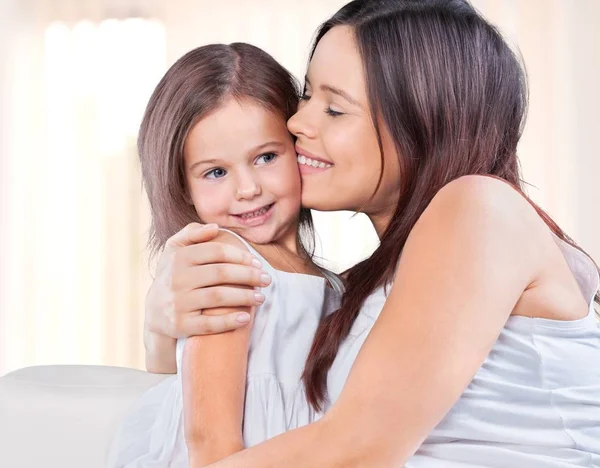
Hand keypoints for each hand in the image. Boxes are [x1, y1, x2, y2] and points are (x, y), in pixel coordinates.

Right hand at [145, 222, 270, 338]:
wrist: (154, 312)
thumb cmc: (173, 275)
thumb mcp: (175, 250)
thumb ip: (192, 233)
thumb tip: (214, 227)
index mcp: (179, 257)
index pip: (216, 252)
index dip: (241, 256)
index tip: (258, 263)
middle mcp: (177, 279)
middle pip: (220, 274)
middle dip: (248, 276)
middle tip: (267, 280)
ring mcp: (178, 303)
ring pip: (217, 298)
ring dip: (244, 297)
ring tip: (261, 298)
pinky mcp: (180, 325)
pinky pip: (208, 324)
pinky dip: (228, 321)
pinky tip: (245, 318)